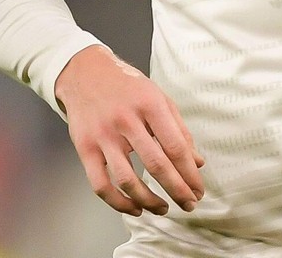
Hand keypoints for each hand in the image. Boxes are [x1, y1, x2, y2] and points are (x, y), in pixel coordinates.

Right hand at [54, 45, 205, 216]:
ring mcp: (102, 135)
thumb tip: (197, 162)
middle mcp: (125, 120)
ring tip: (163, 208)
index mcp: (149, 104)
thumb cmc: (126, 87)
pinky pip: (100, 184)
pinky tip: (134, 208)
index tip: (198, 190)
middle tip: (189, 204)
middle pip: (156, 164)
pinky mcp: (84, 148)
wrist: (83, 73)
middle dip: (177, 190)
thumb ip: (178, 130)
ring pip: (127, 179)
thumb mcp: (158, 97)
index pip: (175, 147)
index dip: (190, 174)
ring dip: (149, 201)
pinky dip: (118, 203)